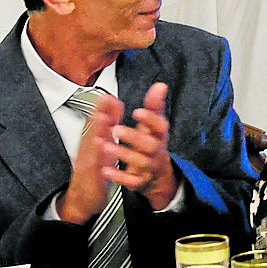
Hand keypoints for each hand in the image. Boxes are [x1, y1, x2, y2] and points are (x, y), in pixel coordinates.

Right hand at [58, 98, 120, 224]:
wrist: (83, 197)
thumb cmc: (94, 167)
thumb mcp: (103, 144)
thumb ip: (108, 124)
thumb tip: (113, 104)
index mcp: (93, 141)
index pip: (98, 122)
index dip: (103, 108)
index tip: (109, 94)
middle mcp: (87, 149)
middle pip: (92, 129)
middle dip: (98, 114)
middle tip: (104, 98)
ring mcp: (86, 163)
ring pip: (91, 146)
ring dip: (96, 132)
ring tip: (103, 118)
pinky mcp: (88, 177)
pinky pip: (92, 168)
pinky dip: (95, 158)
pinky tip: (100, 151)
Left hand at [103, 83, 177, 209]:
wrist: (158, 177)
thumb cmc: (152, 146)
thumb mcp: (154, 126)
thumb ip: (155, 106)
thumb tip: (160, 85)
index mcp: (159, 136)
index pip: (160, 127)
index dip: (150, 119)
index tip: (137, 111)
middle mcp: (156, 152)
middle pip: (150, 145)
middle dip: (134, 137)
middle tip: (116, 129)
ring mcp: (149, 168)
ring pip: (140, 162)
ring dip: (123, 154)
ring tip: (104, 145)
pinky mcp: (140, 182)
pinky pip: (132, 181)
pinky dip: (119, 176)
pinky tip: (105, 169)